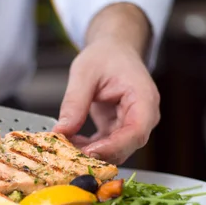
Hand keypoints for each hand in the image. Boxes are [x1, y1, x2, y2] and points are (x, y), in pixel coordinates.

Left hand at [53, 35, 159, 164]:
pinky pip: (106, 146)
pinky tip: (70, 141)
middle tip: (69, 153)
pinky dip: (88, 147)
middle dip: (98, 153)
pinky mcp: (120, 129)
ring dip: (90, 152)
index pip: (136, 131)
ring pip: (115, 150)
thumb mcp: (84, 73)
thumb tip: (61, 131)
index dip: (113, 146)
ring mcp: (133, 124)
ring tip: (65, 146)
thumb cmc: (105, 56)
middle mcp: (143, 115)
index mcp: (143, 98)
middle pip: (126, 146)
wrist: (113, 51)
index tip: (89, 152)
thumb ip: (74, 102)